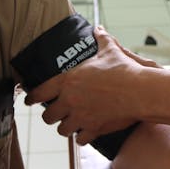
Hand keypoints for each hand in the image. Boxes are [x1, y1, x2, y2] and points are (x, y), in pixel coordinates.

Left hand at [23, 25, 159, 143]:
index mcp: (68, 81)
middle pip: (48, 116)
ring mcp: (81, 117)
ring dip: (66, 127)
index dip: (32, 97)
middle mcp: (70, 100)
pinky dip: (83, 137)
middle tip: (56, 113)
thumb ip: (101, 39)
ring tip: (71, 123)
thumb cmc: (123, 70)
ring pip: (62, 130)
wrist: (139, 91)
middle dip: (51, 115)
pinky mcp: (94, 129)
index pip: (39, 92)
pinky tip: (86, 133)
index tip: (30, 100)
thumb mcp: (110, 51)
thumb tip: (99, 28)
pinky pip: (81, 140)